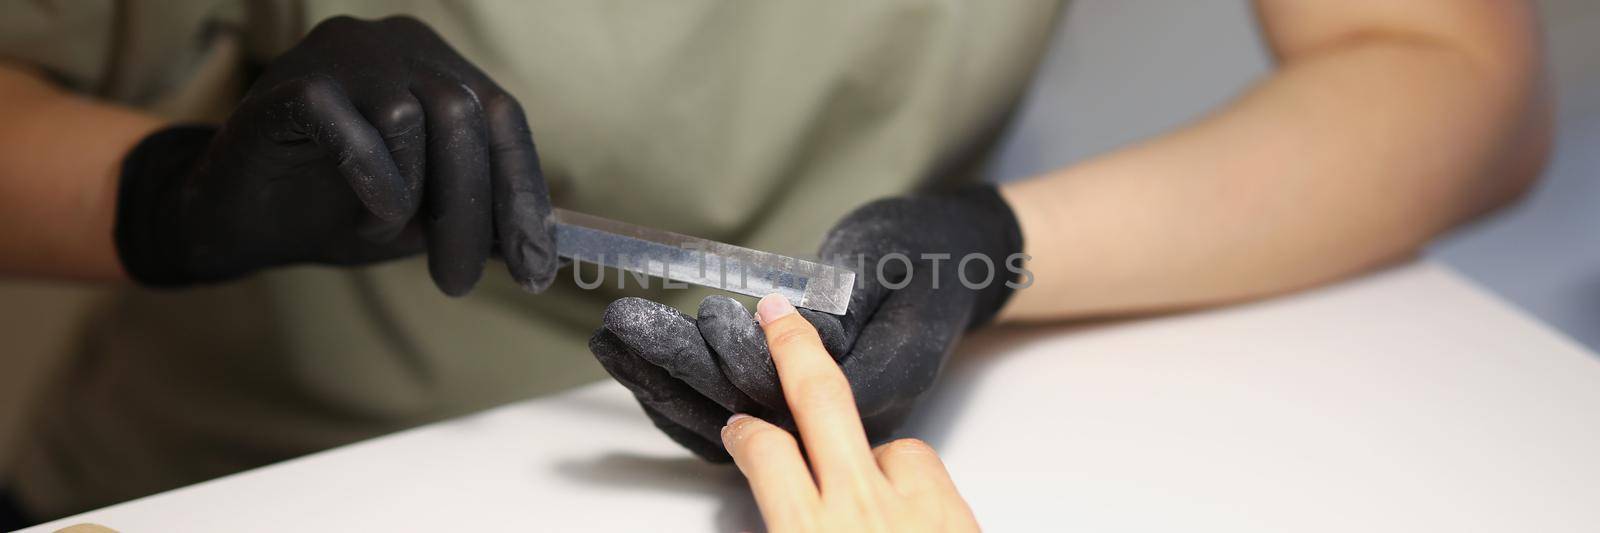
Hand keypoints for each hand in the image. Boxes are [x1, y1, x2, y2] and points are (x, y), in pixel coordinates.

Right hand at [113, 16, 554, 294]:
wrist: (236, 220)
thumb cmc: (337, 211)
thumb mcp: (425, 220)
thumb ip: (482, 218)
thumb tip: (543, 247)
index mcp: (438, 65)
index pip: (502, 118)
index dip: (523, 193)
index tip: (536, 268)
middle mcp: (396, 43)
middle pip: (466, 116)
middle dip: (472, 212)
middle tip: (458, 282)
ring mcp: (342, 51)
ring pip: (418, 117)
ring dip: (409, 197)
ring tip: (378, 230)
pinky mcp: (293, 80)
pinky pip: (355, 127)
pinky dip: (371, 180)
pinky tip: (364, 216)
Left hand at [588, 186, 1024, 459]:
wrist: (957, 269)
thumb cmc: (924, 258)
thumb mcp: (894, 264)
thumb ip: (846, 302)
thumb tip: (790, 325)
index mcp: (884, 380)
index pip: (801, 388)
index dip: (744, 356)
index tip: (710, 316)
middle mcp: (853, 422)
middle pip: (753, 411)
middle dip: (681, 369)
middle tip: (626, 327)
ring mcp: (826, 431)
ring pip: (735, 428)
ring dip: (667, 385)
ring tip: (615, 341)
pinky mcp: (803, 421)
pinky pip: (737, 429)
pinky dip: (684, 400)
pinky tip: (641, 372)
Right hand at [723, 294, 979, 531]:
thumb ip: (794, 525)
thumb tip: (788, 506)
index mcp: (811, 532)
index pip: (766, 453)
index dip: (748, 434)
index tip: (740, 427)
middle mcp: (863, 511)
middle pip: (822, 400)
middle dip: (796, 348)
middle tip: (779, 315)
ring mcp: (917, 511)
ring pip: (895, 446)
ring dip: (878, 453)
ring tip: (873, 484)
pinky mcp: (958, 517)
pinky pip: (932, 477)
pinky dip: (916, 484)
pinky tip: (913, 508)